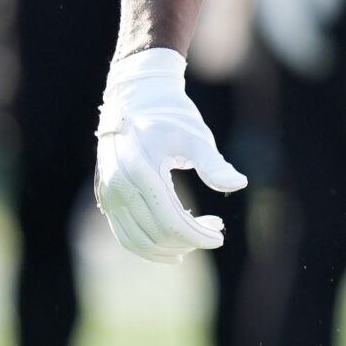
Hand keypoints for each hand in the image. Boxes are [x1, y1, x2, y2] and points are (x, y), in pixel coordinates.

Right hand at [93, 48, 246, 262]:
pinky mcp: (106, 197)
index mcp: (141, 172)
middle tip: (216, 231)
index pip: (170, 221)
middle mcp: (118, 187)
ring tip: (197, 239)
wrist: (136, 97)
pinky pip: (124, 233)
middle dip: (188, 241)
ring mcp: (108, 193)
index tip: (221, 237)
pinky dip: (147, 245)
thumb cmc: (171, 115)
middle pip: (154, 234)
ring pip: (135, 241)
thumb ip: (214, 164)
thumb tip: (238, 185)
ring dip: (167, 249)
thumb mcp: (196, 136)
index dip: (197, 235)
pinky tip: (173, 244)